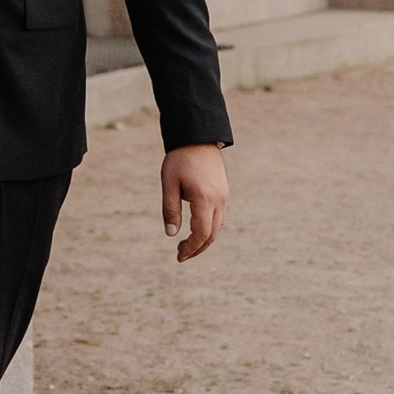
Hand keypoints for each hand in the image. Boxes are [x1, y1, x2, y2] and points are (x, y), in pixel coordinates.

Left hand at [162, 143, 227, 261]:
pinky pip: (219, 217)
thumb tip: (171, 234)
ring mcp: (224, 197)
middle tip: (181, 255)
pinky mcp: (224, 192)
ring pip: (217, 227)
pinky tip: (196, 229)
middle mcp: (219, 201)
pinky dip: (209, 228)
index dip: (191, 248)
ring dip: (204, 240)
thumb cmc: (180, 159)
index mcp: (204, 199)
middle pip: (212, 235)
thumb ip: (170, 209)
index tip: (179, 256)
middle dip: (197, 249)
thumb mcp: (169, 183)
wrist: (198, 137)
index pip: (201, 234)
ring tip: (186, 245)